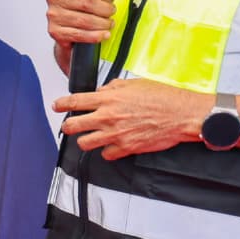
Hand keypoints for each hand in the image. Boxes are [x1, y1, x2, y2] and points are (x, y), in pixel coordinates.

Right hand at [47, 0, 125, 57]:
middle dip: (105, 9)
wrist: (69, 28)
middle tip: (111, 12)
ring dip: (102, 23)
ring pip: (84, 20)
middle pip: (86, 2)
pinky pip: (79, 34)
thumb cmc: (84, 6)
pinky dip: (95, 36)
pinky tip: (104, 34)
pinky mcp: (55, 31)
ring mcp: (54, 15)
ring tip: (109, 23)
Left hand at [53, 77, 209, 159]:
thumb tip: (101, 92)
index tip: (56, 106)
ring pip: (85, 143)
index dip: (61, 104)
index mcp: (109, 99)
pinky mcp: (126, 148)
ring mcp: (116, 134)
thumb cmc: (164, 97)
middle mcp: (108, 117)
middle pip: (73, 126)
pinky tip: (112, 145)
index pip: (75, 101)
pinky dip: (107, 151)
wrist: (183, 114)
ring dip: (86, 140)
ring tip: (91, 136)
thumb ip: (113, 88)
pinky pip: (106, 154)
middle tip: (71, 125)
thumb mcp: (135, 84)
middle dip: (68, 126)